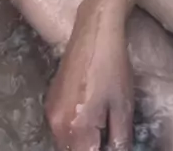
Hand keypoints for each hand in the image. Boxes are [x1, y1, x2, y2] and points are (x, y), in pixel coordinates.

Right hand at [46, 0, 133, 150]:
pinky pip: (61, 126)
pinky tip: (90, 115)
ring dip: (82, 141)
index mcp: (75, 128)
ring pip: (66, 142)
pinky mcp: (50, 100)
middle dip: (91, 148)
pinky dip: (75, 129)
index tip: (110, 142)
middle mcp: (56, 124)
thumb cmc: (112, 67)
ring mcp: (50, 112)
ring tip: (102, 126)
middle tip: (109, 136)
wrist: (94, 32)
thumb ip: (119, 141)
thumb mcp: (122, 107)